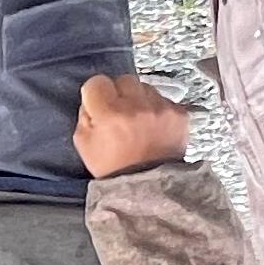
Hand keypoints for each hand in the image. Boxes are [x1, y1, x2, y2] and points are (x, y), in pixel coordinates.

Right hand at [74, 72, 193, 178]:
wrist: (148, 185)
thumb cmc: (113, 166)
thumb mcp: (83, 142)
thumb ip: (85, 114)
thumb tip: (93, 98)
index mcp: (109, 113)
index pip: (97, 81)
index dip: (95, 93)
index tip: (98, 103)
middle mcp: (137, 107)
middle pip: (124, 79)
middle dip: (119, 92)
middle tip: (118, 111)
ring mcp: (161, 109)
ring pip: (145, 87)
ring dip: (139, 99)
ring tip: (138, 120)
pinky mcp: (179, 114)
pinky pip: (164, 99)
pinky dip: (157, 109)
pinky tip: (153, 126)